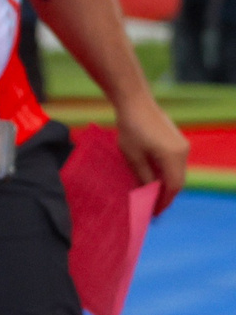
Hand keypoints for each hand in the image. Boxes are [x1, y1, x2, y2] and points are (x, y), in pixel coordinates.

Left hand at [115, 93, 189, 211]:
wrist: (135, 101)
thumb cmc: (130, 128)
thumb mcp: (133, 156)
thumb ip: (143, 176)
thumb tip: (149, 192)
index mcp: (173, 157)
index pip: (173, 186)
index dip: (164, 201)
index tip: (154, 213)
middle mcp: (183, 152)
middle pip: (178, 180)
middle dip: (166, 194)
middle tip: (153, 206)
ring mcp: (182, 145)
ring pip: (178, 171)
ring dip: (167, 183)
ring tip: (152, 194)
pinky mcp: (177, 140)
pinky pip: (175, 162)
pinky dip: (167, 172)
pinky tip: (155, 177)